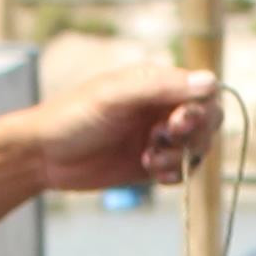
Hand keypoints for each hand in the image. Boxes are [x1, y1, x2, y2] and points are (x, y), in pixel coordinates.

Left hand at [13, 68, 223, 195]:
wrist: (43, 156)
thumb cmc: (74, 116)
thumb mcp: (115, 95)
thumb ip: (161, 86)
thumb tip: (211, 81)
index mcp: (157, 83)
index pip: (203, 93)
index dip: (200, 111)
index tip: (177, 123)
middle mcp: (162, 108)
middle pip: (207, 121)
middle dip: (192, 136)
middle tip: (160, 142)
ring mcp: (158, 137)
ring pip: (196, 149)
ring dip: (180, 158)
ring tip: (149, 160)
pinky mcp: (152, 165)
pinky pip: (181, 171)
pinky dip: (173, 174)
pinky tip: (151, 173)